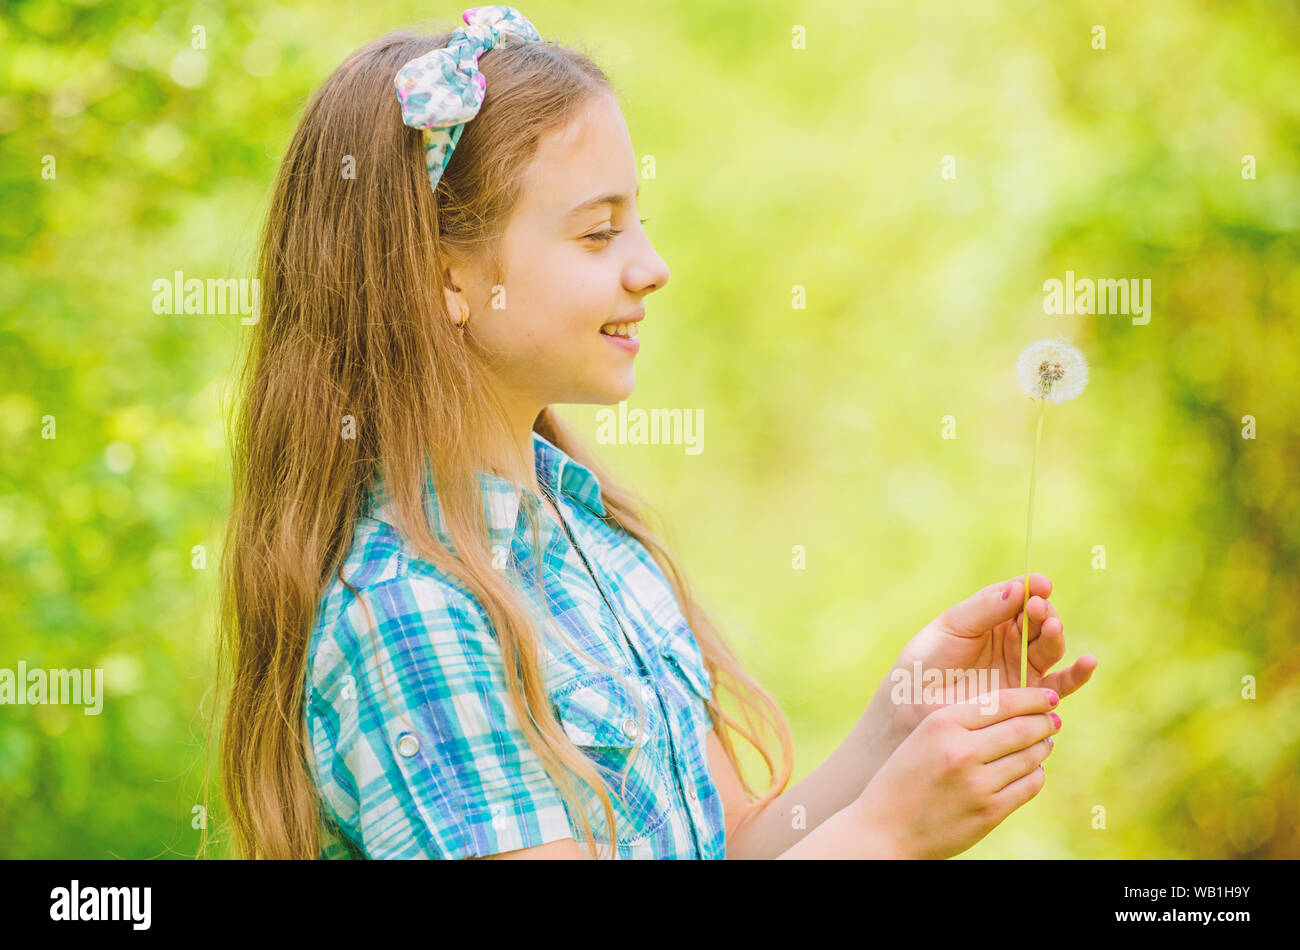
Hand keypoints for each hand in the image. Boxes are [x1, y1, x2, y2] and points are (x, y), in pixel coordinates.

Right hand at [852, 686, 1060, 858]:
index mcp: (941, 724)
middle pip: (1022, 728)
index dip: (1032, 697)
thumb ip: (962, 722)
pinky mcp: (989, 812)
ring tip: (1045, 743)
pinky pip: (1028, 786)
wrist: (884, 830)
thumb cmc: (903, 779)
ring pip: (1029, 757)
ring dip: (1043, 747)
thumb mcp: (923, 738)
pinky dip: (1036, 775)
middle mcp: (961, 750)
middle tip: (1054, 719)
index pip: (1001, 702)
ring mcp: (977, 783)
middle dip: (1045, 721)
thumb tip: (1015, 711)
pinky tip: (1033, 770)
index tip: (1048, 696)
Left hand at [885, 573, 1097, 732]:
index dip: (1031, 588)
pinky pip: (1061, 685)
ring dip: (1055, 634)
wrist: (913, 705)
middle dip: (1041, 611)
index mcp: (990, 616)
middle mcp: (1011, 640)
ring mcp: (1022, 667)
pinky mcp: (1029, 697)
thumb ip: (984, 608)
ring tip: (1051, 626)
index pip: (1018, 596)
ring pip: (1050, 646)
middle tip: (1036, 608)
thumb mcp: (952, 627)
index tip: (1040, 584)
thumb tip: (1020, 588)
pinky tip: (1089, 662)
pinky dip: (1078, 674)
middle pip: (1038, 619)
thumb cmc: (926, 662)